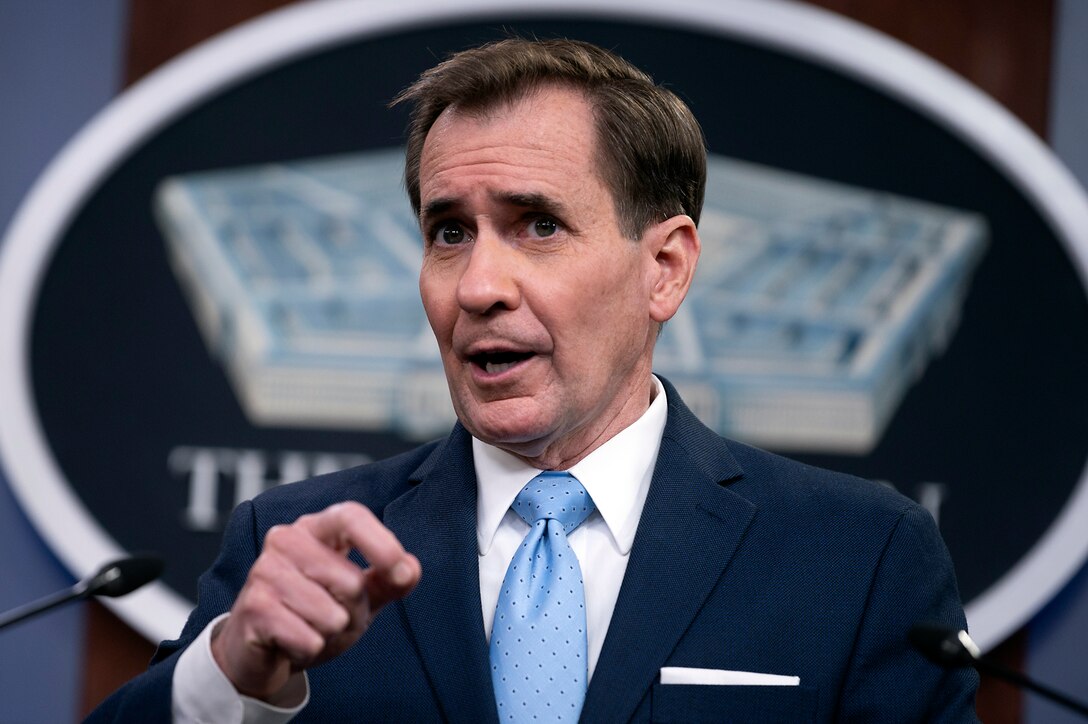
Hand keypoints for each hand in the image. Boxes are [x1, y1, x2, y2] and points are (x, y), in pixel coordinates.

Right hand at [210, 501, 420, 701]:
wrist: (261, 648)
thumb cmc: (312, 611)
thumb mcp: (359, 595)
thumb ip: (388, 581)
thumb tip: (409, 569)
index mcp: (316, 528)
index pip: (350, 517)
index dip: (381, 543)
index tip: (399, 572)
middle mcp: (286, 540)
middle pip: (350, 580)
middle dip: (355, 612)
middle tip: (334, 617)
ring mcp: (265, 571)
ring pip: (331, 615)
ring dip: (331, 634)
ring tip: (310, 627)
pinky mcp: (253, 607)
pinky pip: (309, 640)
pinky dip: (310, 649)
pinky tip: (292, 641)